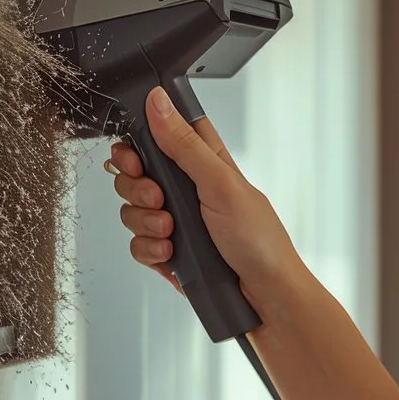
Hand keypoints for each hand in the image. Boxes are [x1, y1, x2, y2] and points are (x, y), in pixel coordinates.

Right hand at [103, 86, 299, 302]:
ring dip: (145, 222)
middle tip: (160, 199)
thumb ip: (185, 145)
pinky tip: (171, 254)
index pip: (162, 135)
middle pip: (137, 173)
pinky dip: (150, 249)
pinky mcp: (170, 251)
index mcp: (205, 163)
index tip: (136, 157)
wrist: (265, 297)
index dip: (140, 142)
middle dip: (137, 187)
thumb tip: (158, 102)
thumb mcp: (221, 184)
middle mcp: (188, 189)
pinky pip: (138, 244)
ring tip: (172, 233)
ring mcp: (177, 221)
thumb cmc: (260, 240)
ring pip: (133, 210)